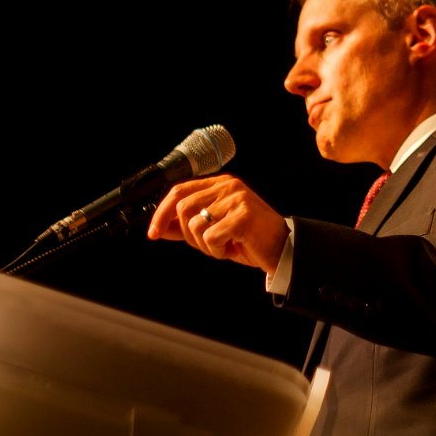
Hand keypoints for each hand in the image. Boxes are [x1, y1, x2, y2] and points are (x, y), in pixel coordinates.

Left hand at [147, 174, 288, 274]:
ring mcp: (237, 199)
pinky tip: (233, 248)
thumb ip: (188, 225)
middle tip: (208, 245)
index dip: (161, 212)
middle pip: (183, 208)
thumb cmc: (248, 239)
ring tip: (224, 246)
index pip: (179, 191)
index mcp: (221, 184)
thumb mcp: (214, 229)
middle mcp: (228, 186)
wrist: (282, 248)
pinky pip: (211, 237)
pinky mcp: (243, 216)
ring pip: (195, 224)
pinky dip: (217, 250)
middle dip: (188, 235)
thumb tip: (160, 228)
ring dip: (205, 245)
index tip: (153, 233)